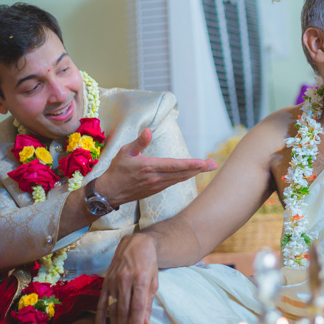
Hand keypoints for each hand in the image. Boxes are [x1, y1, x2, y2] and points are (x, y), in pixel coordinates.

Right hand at [94, 128, 216, 207]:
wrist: (109, 192)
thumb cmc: (116, 169)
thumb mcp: (125, 152)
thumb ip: (139, 142)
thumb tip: (148, 130)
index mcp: (149, 167)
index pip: (175, 165)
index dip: (191, 164)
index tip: (203, 162)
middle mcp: (156, 178)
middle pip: (182, 173)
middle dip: (200, 169)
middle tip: (214, 164)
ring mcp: (157, 185)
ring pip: (180, 179)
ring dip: (195, 173)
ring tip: (208, 167)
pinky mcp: (156, 190)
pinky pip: (174, 182)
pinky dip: (185, 177)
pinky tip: (191, 173)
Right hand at [95, 233, 158, 323]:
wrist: (136, 243)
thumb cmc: (148, 263)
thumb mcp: (153, 281)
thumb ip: (148, 303)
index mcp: (140, 278)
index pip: (138, 305)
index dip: (136, 322)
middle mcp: (125, 279)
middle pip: (124, 309)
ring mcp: (113, 280)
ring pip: (113, 308)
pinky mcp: (106, 281)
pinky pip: (102, 301)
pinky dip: (101, 316)